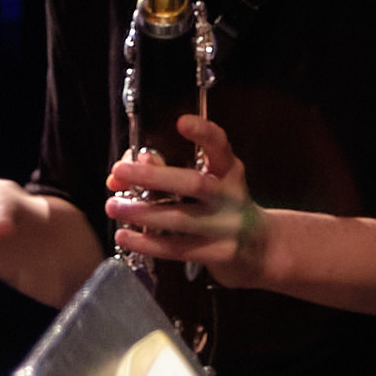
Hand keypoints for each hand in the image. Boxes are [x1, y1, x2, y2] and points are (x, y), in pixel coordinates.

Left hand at [103, 114, 269, 287]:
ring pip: (180, 218)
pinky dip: (147, 242)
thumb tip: (133, 165)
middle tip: (120, 171)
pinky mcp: (219, 254)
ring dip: (142, 212)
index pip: (220, 146)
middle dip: (153, 177)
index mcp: (230, 171)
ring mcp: (227, 227)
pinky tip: (124, 235)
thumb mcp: (211, 184)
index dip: (203, 133)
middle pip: (194, 183)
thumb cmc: (225, 209)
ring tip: (113, 206)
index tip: (181, 122)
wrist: (262, 250)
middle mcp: (232, 196)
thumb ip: (173, 171)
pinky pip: (177, 248)